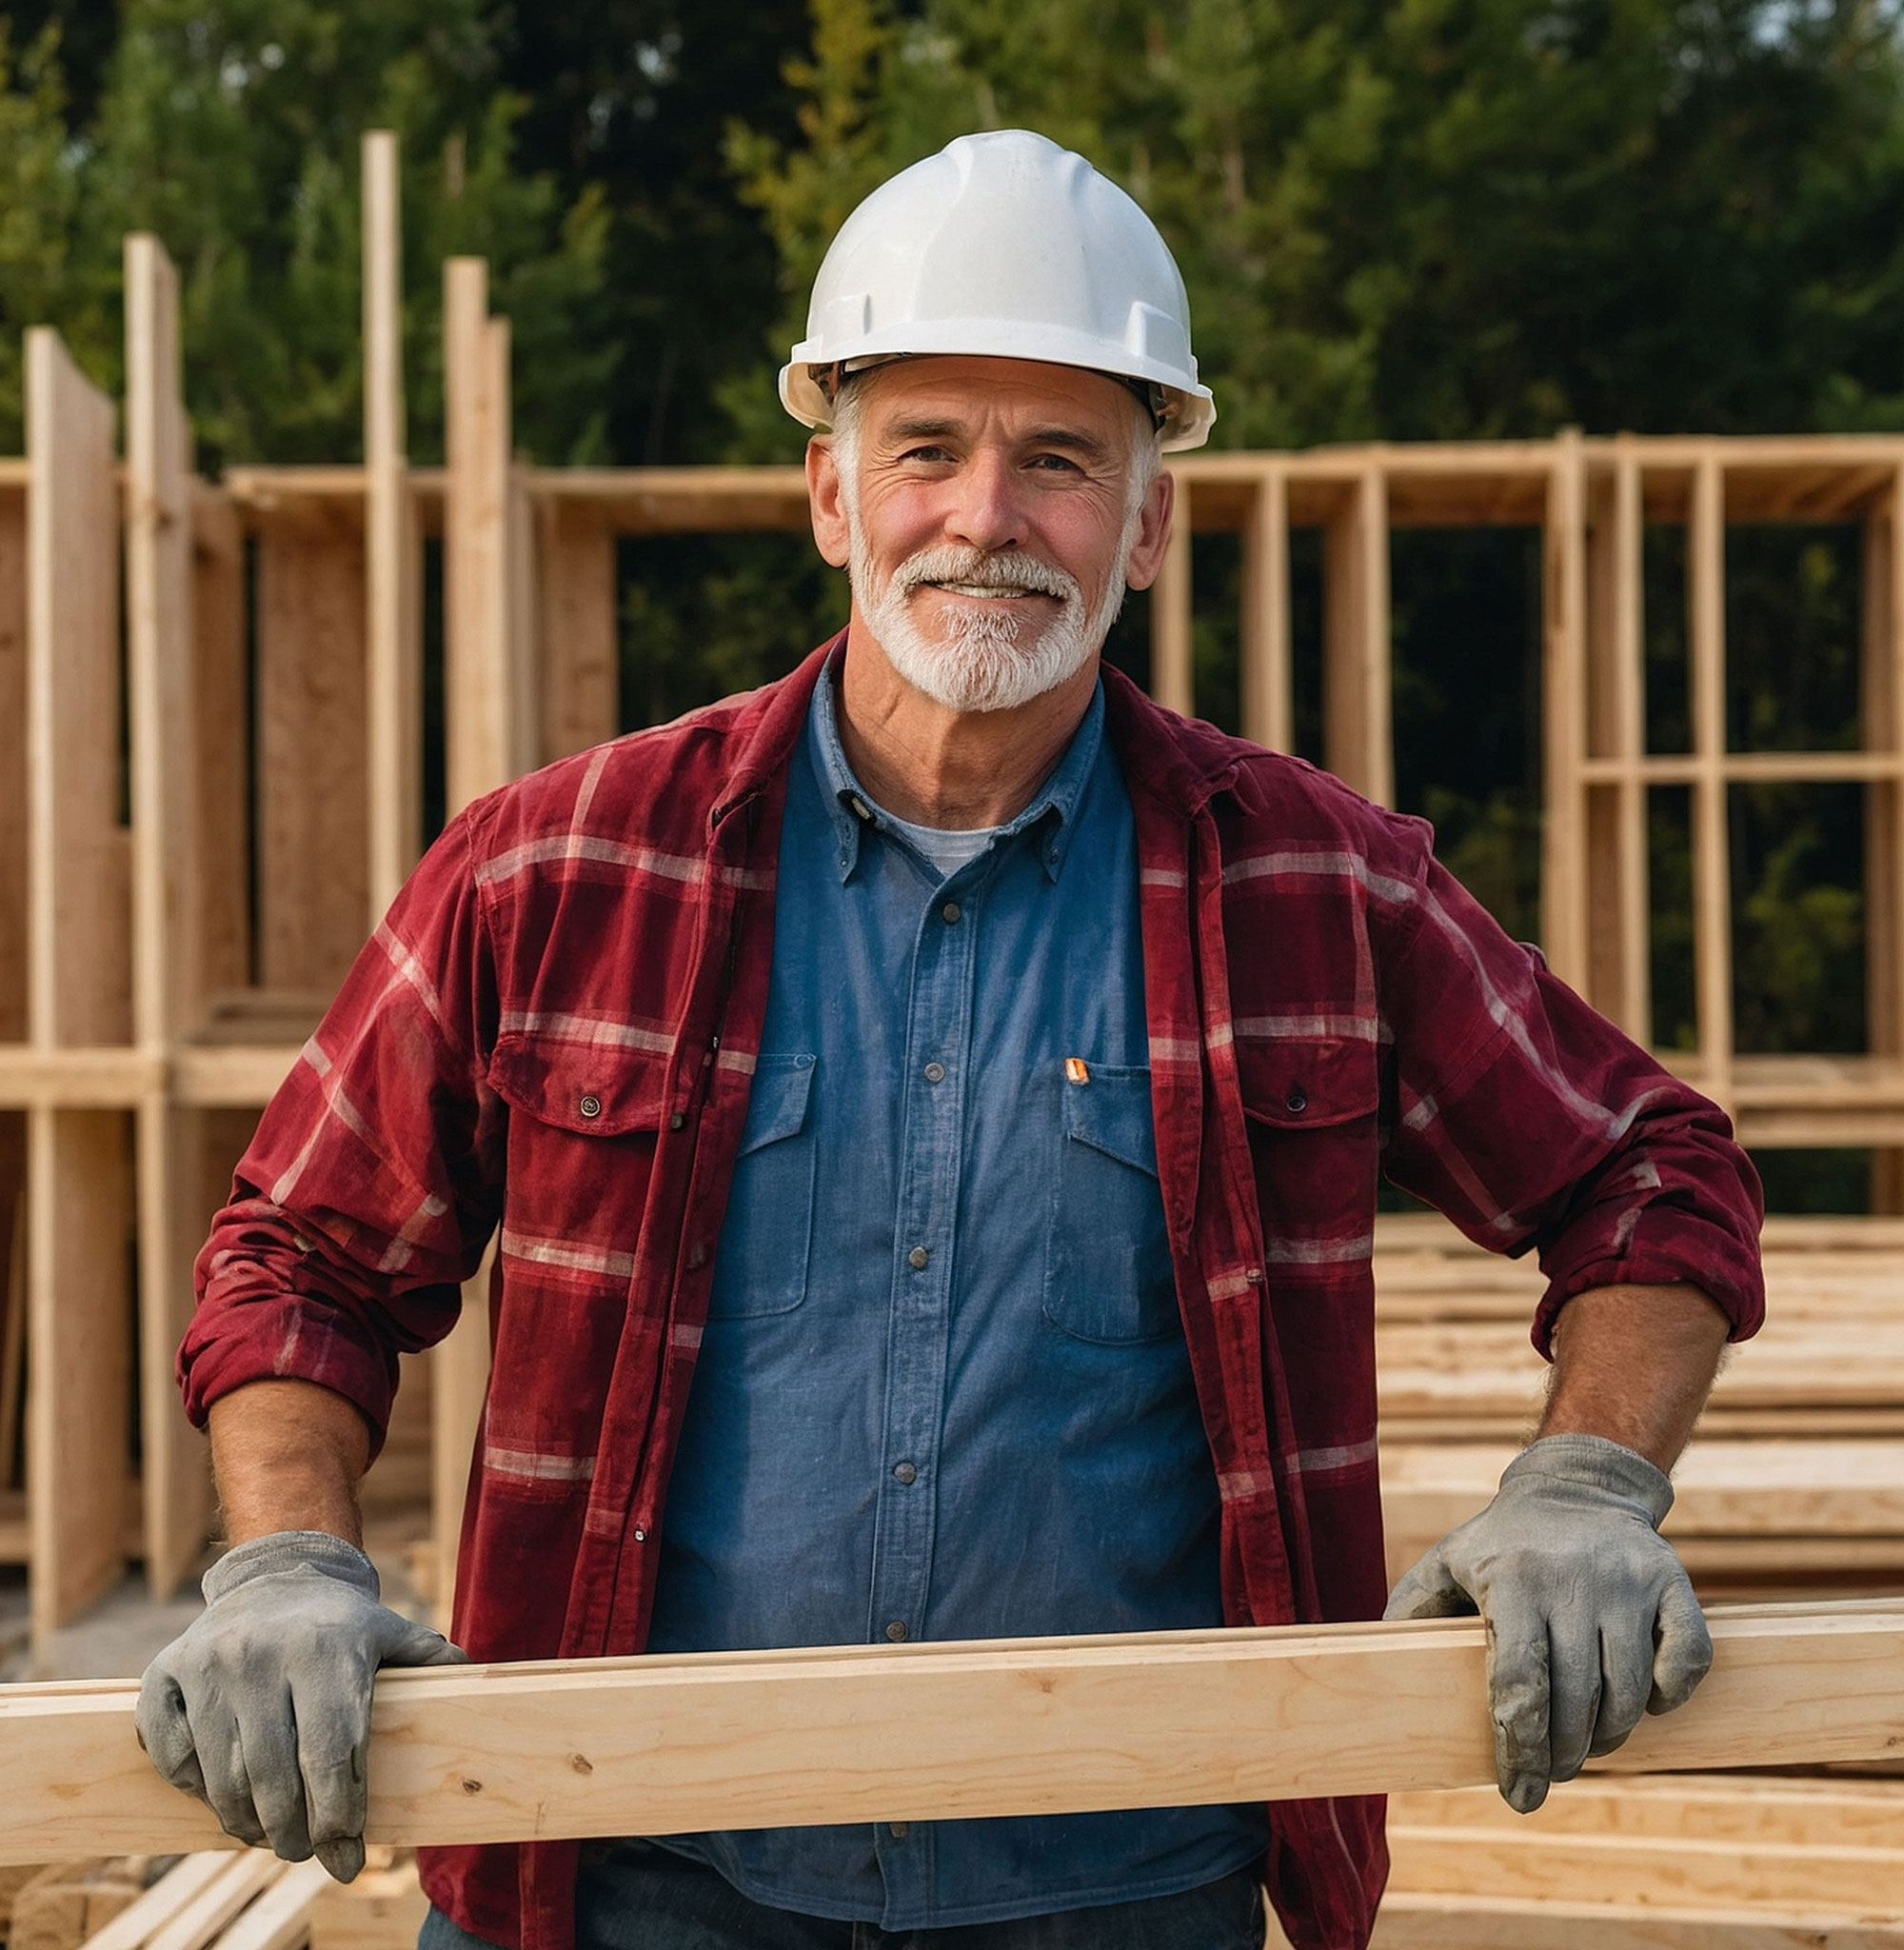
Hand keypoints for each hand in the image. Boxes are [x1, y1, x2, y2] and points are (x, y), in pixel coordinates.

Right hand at [137, 1530, 464, 1879]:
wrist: (276, 1574)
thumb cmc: (341, 1623)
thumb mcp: (390, 1632)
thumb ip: (429, 1660)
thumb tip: (474, 1680)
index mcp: (325, 1648)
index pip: (333, 1752)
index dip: (341, 1815)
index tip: (348, 1857)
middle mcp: (261, 1655)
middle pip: (275, 1775)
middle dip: (293, 1831)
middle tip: (306, 1852)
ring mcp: (208, 1664)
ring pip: (222, 1774)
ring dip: (245, 1821)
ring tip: (269, 1835)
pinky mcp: (163, 1674)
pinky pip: (169, 1751)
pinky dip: (191, 1785)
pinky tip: (219, 1795)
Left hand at [1383, 1433, 1710, 1812]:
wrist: (1576, 1487)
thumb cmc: (1502, 1543)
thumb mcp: (1447, 1562)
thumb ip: (1412, 1611)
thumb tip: (1376, 1669)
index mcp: (1511, 1579)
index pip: (1517, 1681)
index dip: (1520, 1748)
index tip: (1519, 1795)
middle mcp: (1572, 1580)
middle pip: (1574, 1698)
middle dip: (1564, 1754)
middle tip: (1553, 1774)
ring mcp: (1627, 1581)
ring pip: (1628, 1690)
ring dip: (1610, 1736)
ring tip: (1588, 1743)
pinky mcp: (1673, 1583)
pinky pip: (1687, 1661)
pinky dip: (1668, 1696)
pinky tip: (1643, 1702)